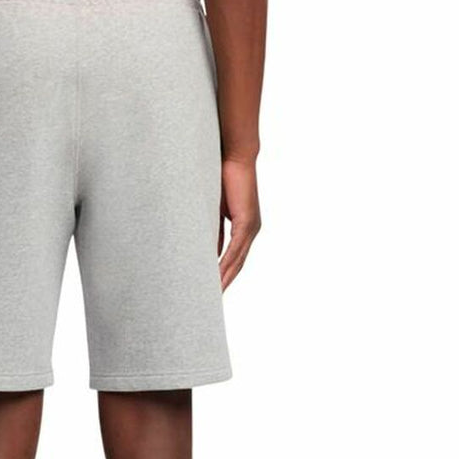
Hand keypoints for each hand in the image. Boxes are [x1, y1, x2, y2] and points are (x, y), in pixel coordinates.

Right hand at [217, 157, 260, 291]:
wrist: (236, 156)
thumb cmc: (223, 177)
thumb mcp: (214, 210)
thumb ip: (213, 231)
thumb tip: (207, 252)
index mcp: (244, 229)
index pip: (234, 259)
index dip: (224, 276)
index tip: (213, 290)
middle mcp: (251, 231)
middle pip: (237, 265)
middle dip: (224, 284)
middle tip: (212, 302)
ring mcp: (251, 228)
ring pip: (236, 261)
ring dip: (225, 280)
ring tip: (213, 296)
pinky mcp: (246, 222)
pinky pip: (234, 249)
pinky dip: (225, 265)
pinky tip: (217, 278)